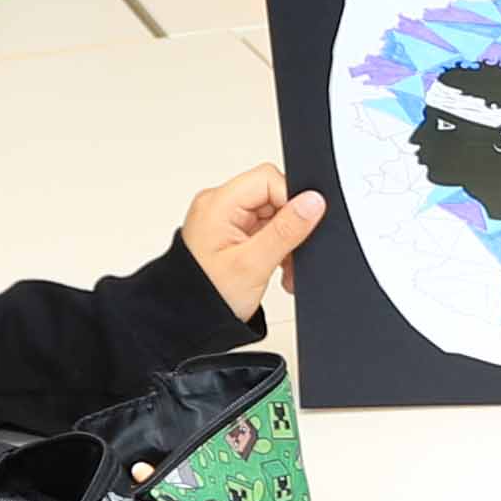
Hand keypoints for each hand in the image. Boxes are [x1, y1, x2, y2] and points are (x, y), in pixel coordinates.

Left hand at [180, 167, 325, 319]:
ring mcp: (225, 219)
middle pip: (273, 196)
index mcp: (217, 204)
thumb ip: (286, 230)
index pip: (268, 179)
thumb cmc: (205, 296)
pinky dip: (276, 247)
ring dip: (285, 240)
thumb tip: (313, 202)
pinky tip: (275, 265)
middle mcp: (219, 206)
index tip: (300, 229)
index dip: (291, 201)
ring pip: (273, 214)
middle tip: (289, 254)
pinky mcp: (233, 233)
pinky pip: (265, 228)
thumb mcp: (254, 263)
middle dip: (290, 226)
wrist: (187, 321)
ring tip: (281, 265)